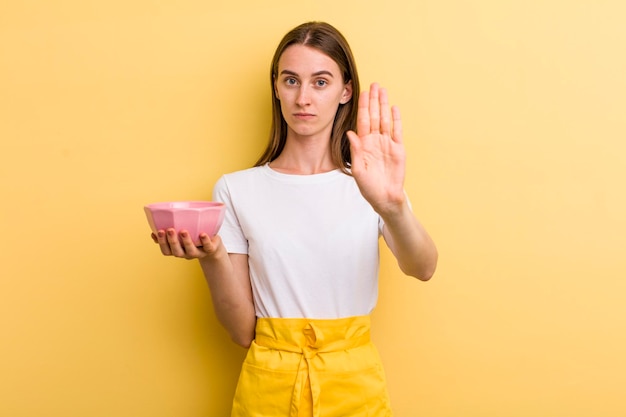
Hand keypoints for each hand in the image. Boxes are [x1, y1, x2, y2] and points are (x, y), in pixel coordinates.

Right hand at [151, 228, 221, 259]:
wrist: (212, 247)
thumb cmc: (193, 238)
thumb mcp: (180, 236)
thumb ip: (168, 234)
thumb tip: (153, 230)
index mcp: (177, 250)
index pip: (166, 251)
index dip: (162, 242)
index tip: (159, 231)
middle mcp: (186, 254)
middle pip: (177, 252)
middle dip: (172, 241)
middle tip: (170, 230)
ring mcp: (199, 253)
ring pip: (191, 251)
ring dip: (186, 241)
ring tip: (183, 231)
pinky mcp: (210, 249)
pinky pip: (208, 247)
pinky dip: (205, 241)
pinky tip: (202, 234)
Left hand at [347, 83, 406, 214]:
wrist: (385, 198)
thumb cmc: (369, 187)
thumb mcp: (358, 169)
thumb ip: (356, 150)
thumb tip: (350, 133)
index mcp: (363, 145)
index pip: (363, 122)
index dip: (363, 107)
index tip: (362, 93)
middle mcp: (375, 141)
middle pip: (374, 116)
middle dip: (373, 101)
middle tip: (374, 85)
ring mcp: (387, 144)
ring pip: (385, 120)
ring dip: (384, 105)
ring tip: (383, 91)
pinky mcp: (399, 149)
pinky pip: (397, 131)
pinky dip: (396, 119)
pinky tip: (394, 108)